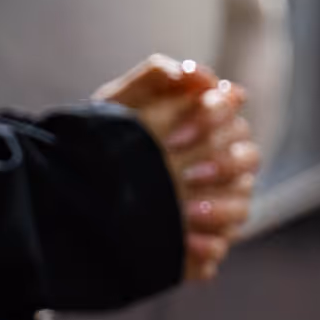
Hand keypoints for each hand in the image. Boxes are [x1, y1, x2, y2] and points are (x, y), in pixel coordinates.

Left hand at [96, 55, 261, 281]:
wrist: (72, 190)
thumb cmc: (101, 139)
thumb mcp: (118, 106)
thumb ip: (154, 78)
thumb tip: (197, 75)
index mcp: (204, 123)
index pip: (231, 112)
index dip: (212, 118)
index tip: (175, 134)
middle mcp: (219, 161)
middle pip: (247, 157)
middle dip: (221, 164)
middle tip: (186, 174)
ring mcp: (217, 202)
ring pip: (242, 202)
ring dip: (220, 207)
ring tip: (187, 212)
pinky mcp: (205, 239)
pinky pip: (221, 244)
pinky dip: (207, 244)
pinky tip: (188, 243)